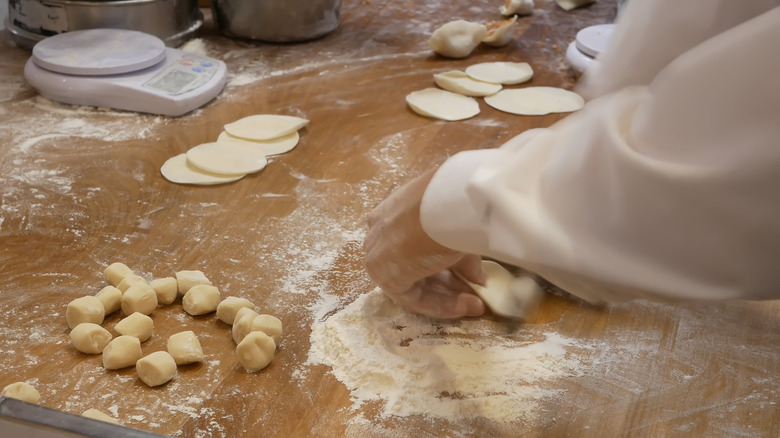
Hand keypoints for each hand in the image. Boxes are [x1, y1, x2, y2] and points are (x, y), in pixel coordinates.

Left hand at [364, 169, 485, 317]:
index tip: (469, 275)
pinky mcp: (385, 276)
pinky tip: (468, 304)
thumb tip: (480, 279)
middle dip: (448, 285)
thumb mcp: (459, 233)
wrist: (447, 205)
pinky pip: (413, 298)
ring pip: (414, 285)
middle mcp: (380, 235)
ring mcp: (379, 255)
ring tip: (477, 304)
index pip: (414, 248)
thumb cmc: (451, 208)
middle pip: (414, 268)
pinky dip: (441, 305)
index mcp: (392, 215)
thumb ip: (465, 260)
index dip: (445, 266)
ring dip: (448, 298)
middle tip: (475, 294)